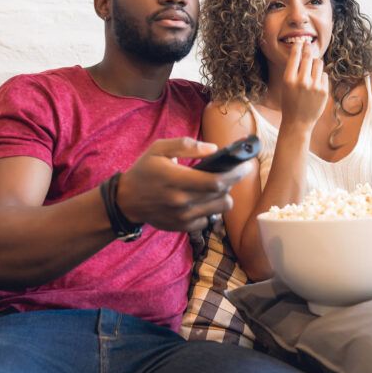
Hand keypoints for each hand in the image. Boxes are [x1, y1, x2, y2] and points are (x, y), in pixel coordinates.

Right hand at [115, 137, 251, 231]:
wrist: (126, 201)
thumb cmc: (144, 170)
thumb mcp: (159, 149)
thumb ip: (186, 145)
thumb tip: (214, 149)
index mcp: (177, 179)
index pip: (216, 182)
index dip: (236, 174)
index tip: (246, 165)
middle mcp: (182, 201)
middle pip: (223, 197)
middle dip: (233, 183)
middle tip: (232, 172)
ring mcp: (183, 217)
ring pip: (220, 209)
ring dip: (223, 196)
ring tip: (216, 186)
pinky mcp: (182, 227)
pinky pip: (208, 220)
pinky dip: (210, 209)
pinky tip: (202, 199)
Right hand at [281, 41, 328, 127]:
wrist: (298, 122)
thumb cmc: (290, 102)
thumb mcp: (286, 86)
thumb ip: (294, 71)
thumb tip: (303, 52)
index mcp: (289, 79)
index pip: (295, 56)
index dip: (298, 46)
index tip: (300, 42)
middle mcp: (302, 81)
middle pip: (308, 57)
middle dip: (308, 49)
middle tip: (308, 45)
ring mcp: (314, 86)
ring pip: (319, 63)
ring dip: (315, 63)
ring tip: (312, 67)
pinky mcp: (324, 91)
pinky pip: (324, 75)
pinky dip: (320, 76)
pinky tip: (315, 83)